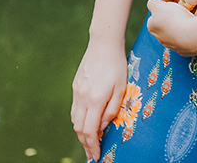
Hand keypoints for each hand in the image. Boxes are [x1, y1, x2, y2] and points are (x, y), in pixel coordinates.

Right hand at [71, 40, 125, 161]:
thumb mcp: (121, 88)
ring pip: (75, 120)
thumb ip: (111, 110)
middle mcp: (82, 98)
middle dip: (85, 143)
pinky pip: (75, 109)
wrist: (103, 44)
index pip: (90, 131)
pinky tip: (86, 122)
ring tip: (90, 140)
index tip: (97, 156)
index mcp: (95, 100)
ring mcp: (76, 92)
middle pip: (79, 128)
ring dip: (81, 132)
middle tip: (93, 153)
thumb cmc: (117, 65)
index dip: (92, 146)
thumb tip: (102, 127)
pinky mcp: (75, 86)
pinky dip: (79, 120)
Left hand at [146, 0, 196, 55]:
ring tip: (188, 21)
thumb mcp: (158, 5)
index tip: (170, 8)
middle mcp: (159, 38)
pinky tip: (191, 31)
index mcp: (152, 27)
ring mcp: (172, 45)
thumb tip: (152, 4)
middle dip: (170, 20)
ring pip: (174, 33)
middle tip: (179, 14)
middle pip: (164, 25)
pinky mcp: (183, 50)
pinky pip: (185, 41)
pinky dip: (187, 36)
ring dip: (179, 28)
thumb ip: (152, 3)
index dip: (162, 10)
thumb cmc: (175, 18)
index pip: (154, 16)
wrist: (192, 34)